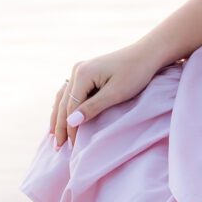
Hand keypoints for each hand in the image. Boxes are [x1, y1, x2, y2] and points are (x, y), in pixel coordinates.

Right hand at [49, 44, 177, 147]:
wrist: (147, 54)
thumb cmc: (135, 73)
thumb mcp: (115, 93)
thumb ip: (92, 107)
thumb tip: (71, 122)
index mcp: (82, 74)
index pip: (71, 106)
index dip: (70, 127)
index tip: (71, 146)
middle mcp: (77, 69)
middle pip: (64, 102)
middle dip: (60, 125)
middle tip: (57, 147)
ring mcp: (80, 69)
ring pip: (63, 97)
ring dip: (59, 116)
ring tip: (54, 136)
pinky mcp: (86, 71)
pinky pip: (70, 92)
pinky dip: (65, 106)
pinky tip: (61, 116)